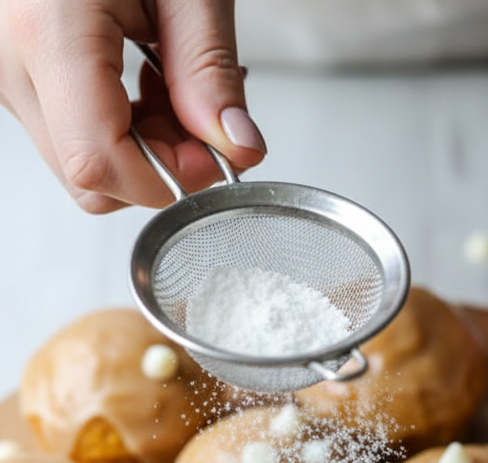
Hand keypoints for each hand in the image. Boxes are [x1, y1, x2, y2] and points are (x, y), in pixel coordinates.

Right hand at [0, 0, 266, 212]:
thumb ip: (210, 69)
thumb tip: (237, 147)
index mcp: (49, 30)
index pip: (98, 163)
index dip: (166, 179)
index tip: (214, 158)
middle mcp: (11, 58)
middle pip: (89, 177)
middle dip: (161, 167)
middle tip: (205, 118)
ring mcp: (5, 69)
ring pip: (80, 163)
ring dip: (143, 147)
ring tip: (173, 82)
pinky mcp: (13, 72)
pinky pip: (69, 131)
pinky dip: (120, 125)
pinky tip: (144, 78)